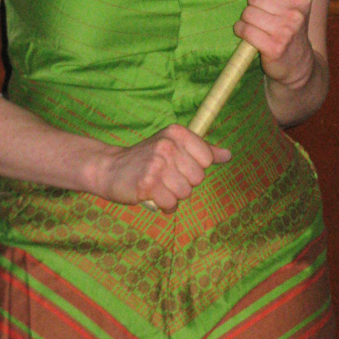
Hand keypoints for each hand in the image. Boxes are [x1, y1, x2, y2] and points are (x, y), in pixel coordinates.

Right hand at [96, 124, 230, 211]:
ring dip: (173, 195)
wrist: (110, 169)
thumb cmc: (147, 159)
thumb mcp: (174, 146)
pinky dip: (163, 205)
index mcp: (177, 133)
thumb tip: (228, 155)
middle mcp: (167, 145)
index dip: (195, 168)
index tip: (177, 164)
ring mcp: (157, 164)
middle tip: (165, 176)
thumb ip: (203, 151)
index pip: (208, 159)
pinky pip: (171, 204)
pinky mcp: (147, 184)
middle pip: (198, 178)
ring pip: (185, 193)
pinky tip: (152, 195)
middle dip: (184, 183)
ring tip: (158, 185)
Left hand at [233, 0, 315, 88]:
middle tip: (262, 16)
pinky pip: (245, 29)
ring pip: (248, 12)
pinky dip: (241, 31)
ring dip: (246, 19)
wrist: (298, 63)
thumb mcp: (290, 0)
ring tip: (257, 26)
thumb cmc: (289, 26)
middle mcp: (297, 13)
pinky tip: (250, 35)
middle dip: (253, 5)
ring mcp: (286, 31)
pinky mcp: (274, 48)